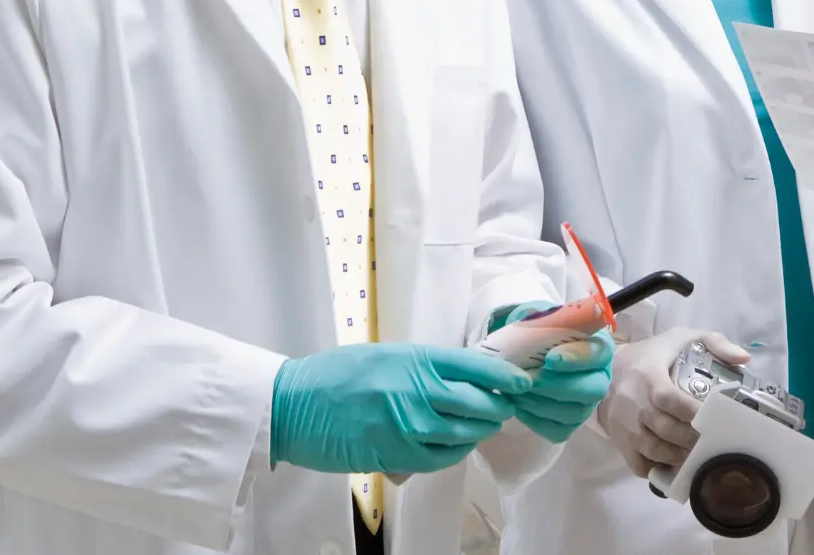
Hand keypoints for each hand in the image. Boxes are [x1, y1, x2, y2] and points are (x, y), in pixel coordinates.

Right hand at [271, 343, 532, 475]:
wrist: (292, 405)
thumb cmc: (336, 375)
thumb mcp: (385, 355)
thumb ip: (424, 365)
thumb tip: (464, 374)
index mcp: (415, 358)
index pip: (477, 367)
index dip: (506, 378)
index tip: (521, 383)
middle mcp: (416, 390)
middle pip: (480, 404)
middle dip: (498, 408)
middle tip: (502, 408)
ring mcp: (407, 425)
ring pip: (465, 434)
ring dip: (478, 432)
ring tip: (480, 427)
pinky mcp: (394, 454)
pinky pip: (440, 458)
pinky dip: (454, 453)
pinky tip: (454, 446)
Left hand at [495, 301, 615, 442]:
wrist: (525, 354)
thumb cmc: (537, 332)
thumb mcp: (538, 316)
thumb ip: (540, 317)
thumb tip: (533, 316)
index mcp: (598, 345)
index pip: (597, 354)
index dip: (576, 358)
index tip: (550, 358)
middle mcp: (599, 377)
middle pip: (592, 389)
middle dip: (556, 385)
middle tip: (527, 379)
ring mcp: (587, 404)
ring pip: (573, 413)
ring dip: (541, 403)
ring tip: (515, 391)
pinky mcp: (570, 424)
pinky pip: (557, 430)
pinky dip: (534, 419)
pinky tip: (518, 404)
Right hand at [595, 327, 746, 477]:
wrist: (605, 371)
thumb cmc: (652, 356)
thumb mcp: (681, 338)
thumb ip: (715, 342)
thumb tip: (744, 358)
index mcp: (649, 377)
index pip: (670, 399)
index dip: (693, 413)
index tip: (714, 419)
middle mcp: (635, 404)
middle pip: (665, 429)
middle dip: (692, 439)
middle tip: (713, 440)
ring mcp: (625, 427)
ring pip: (653, 450)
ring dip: (679, 456)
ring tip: (698, 453)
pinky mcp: (620, 443)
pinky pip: (640, 465)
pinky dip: (659, 469)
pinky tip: (676, 464)